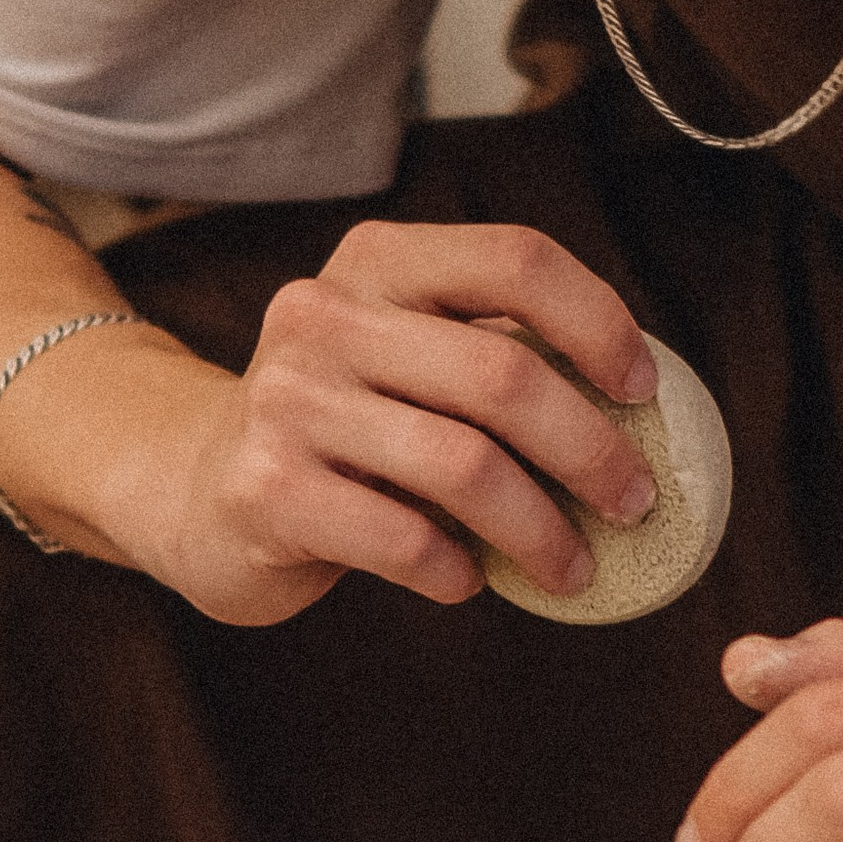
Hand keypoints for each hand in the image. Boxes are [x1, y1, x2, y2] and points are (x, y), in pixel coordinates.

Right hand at [107, 222, 661, 627]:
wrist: (198, 488)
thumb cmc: (346, 428)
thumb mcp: (409, 359)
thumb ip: (497, 356)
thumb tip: (642, 409)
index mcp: (377, 260)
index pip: (514, 258)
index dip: (598, 321)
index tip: (644, 389)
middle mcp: (323, 314)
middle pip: (501, 372)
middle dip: (592, 448)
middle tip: (634, 503)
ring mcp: (287, 400)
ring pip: (463, 466)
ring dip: (539, 530)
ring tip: (573, 567)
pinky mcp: (265, 490)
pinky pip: (404, 540)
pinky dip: (457, 573)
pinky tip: (468, 583)